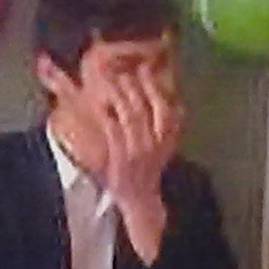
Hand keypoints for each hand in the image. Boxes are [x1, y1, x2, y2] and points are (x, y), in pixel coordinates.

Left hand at [96, 63, 180, 259]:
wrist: (140, 199)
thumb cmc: (149, 169)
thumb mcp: (165, 147)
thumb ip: (167, 125)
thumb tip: (168, 97)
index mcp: (166, 139)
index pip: (164, 106)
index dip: (154, 86)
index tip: (144, 68)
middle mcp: (153, 144)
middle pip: (144, 108)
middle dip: (132, 86)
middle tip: (120, 70)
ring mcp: (136, 151)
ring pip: (130, 116)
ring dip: (119, 96)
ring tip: (109, 80)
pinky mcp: (120, 159)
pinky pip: (113, 132)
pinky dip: (107, 116)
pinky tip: (100, 104)